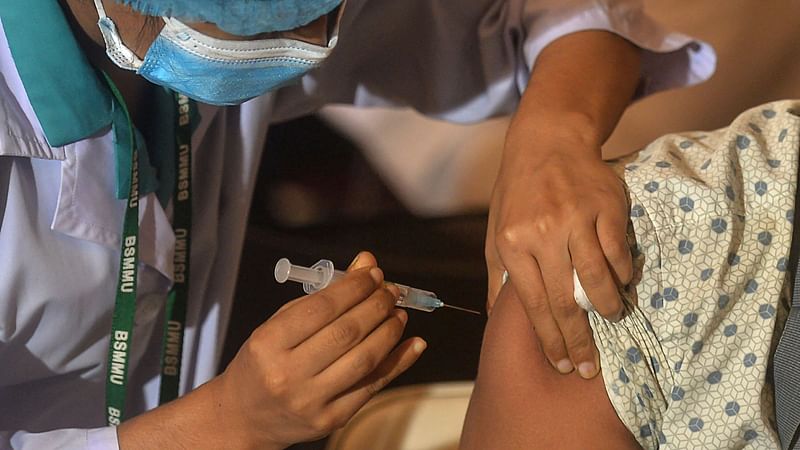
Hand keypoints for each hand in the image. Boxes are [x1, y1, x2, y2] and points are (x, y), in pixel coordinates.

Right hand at [214, 252, 425, 448]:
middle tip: (390, 291)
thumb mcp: (278, 324)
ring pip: (365, 359)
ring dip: (390, 331)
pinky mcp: (332, 419)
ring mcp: (311, 401)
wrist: (245, 417)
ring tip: (398, 313)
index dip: (355, 287)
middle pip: (347, 332)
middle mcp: (288, 374)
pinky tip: (413, 344)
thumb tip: (365, 266)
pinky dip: (398, 362)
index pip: (322, 309)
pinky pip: (373, 385)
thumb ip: (321, 297)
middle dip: (376, 305)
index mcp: (269, 344)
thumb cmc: (262, 363)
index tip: (374, 274)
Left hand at [485, 124, 631, 379]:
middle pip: (566, 299)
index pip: (534, 304)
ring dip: (608, 308)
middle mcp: (543, 233)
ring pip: (598, 278)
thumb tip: (495, 318)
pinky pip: (618, 252)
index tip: (563, 364)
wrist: (548, 143)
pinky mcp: (606, 207)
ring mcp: (576, 219)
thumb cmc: (518, 194)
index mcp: (513, 244)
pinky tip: (622, 284)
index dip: (550, 339)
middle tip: (590, 366)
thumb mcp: (495, 232)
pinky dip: (622, 274)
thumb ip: (497, 276)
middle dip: (580, 340)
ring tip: (612, 320)